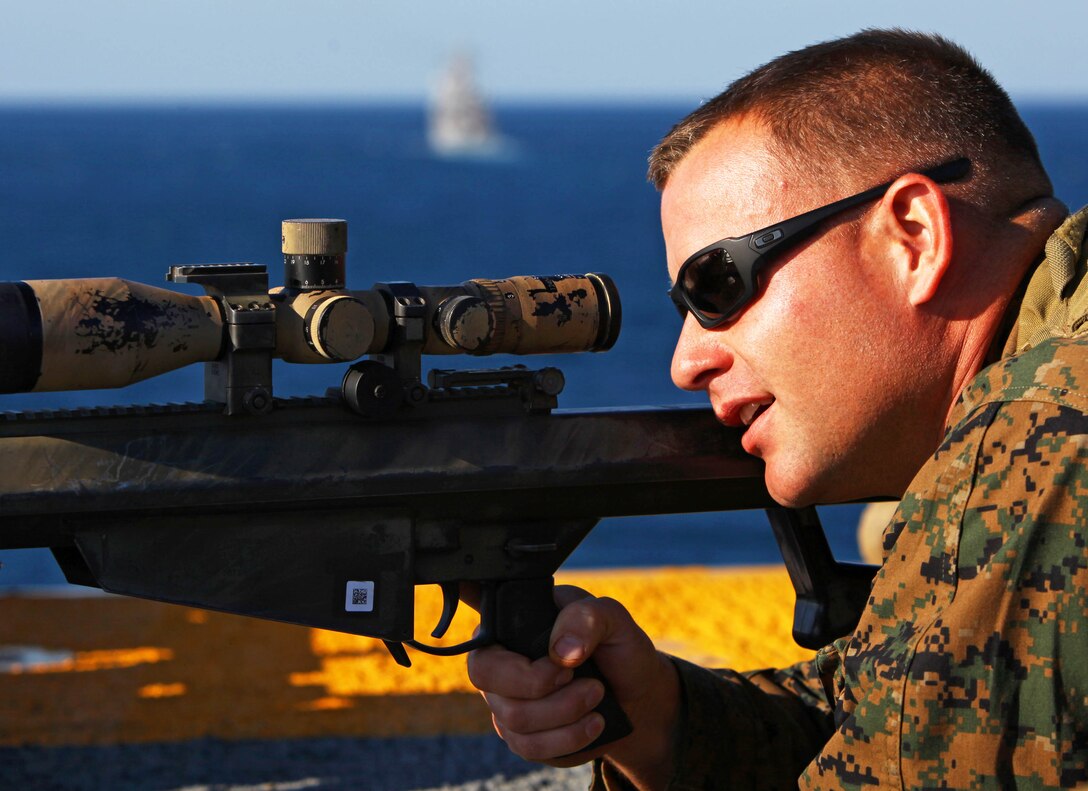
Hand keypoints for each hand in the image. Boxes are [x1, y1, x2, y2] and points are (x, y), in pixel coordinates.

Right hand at [466, 585, 679, 787]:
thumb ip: (586, 617)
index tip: (566, 666)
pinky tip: (593, 723)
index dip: (517, 665)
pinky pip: (530, 748)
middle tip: (591, 684)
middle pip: (490, 686)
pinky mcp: (521, 735)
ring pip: (514, 722)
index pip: (482, 647)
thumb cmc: (617, 647)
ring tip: (598, 697)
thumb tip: (561, 652)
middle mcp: (500, 664)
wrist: (636, 695)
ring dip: (566, 715)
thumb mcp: (612, 618)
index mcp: (511, 626)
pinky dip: (569, 738)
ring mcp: (506, 702)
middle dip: (545, 691)